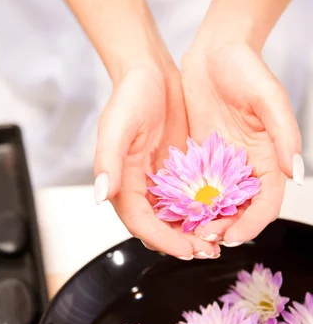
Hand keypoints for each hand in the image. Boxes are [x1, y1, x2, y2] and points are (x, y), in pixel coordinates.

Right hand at [94, 63, 220, 258]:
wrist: (152, 73)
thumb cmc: (131, 95)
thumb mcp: (117, 126)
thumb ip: (108, 161)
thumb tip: (101, 196)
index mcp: (123, 183)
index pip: (140, 222)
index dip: (162, 239)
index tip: (185, 250)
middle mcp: (140, 189)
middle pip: (158, 228)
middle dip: (181, 243)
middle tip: (207, 251)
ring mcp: (159, 184)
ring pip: (175, 220)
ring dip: (193, 234)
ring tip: (217, 241)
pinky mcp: (177, 175)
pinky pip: (189, 202)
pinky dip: (203, 213)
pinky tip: (221, 217)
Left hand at [181, 40, 302, 244]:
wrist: (214, 51)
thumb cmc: (246, 68)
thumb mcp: (269, 98)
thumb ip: (285, 135)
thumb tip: (296, 173)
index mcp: (268, 159)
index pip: (266, 203)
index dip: (252, 224)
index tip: (233, 236)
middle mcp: (246, 168)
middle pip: (240, 211)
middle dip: (225, 229)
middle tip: (203, 239)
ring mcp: (222, 166)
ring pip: (216, 206)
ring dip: (204, 222)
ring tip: (187, 233)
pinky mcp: (200, 160)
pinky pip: (194, 189)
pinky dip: (187, 205)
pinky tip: (173, 214)